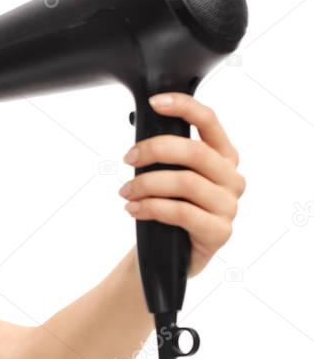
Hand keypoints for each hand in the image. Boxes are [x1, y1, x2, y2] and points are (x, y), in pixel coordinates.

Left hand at [119, 92, 245, 278]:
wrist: (165, 255)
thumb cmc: (166, 208)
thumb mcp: (166, 175)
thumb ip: (165, 153)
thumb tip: (141, 126)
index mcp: (222, 156)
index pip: (209, 122)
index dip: (184, 106)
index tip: (154, 102)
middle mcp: (232, 178)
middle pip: (194, 151)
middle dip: (155, 150)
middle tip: (129, 158)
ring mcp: (229, 206)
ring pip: (185, 182)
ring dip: (146, 184)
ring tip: (126, 192)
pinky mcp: (219, 232)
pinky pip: (182, 212)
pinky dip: (151, 208)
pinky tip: (133, 210)